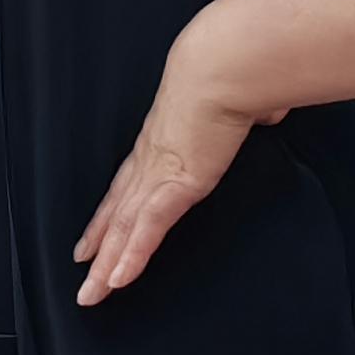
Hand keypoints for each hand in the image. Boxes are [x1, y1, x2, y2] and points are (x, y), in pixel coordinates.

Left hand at [71, 8, 282, 306]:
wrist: (229, 61)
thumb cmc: (239, 66)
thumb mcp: (247, 95)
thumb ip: (255, 109)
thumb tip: (271, 109)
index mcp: (170, 134)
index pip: (133, 179)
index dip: (114, 206)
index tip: (98, 226)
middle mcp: (156, 155)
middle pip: (120, 208)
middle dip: (100, 241)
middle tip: (84, 269)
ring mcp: (161, 170)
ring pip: (125, 227)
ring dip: (107, 263)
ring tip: (91, 293)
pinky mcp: (176, 182)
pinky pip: (147, 228)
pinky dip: (132, 255)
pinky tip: (117, 280)